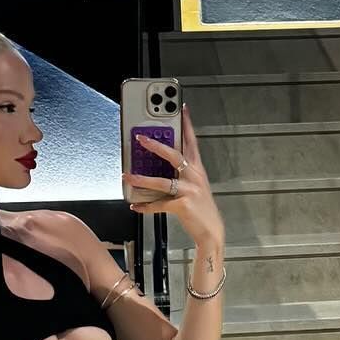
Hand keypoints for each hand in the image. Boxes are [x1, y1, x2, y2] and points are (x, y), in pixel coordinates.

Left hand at [122, 102, 224, 247]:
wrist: (211, 232)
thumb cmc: (201, 208)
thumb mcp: (194, 186)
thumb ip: (179, 174)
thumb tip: (156, 166)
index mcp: (197, 169)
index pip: (191, 141)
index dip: (186, 124)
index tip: (181, 108)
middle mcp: (194, 177)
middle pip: (174, 155)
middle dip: (156, 145)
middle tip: (141, 138)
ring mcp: (189, 191)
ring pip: (162, 181)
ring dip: (142, 179)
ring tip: (128, 175)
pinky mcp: (183, 206)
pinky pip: (159, 204)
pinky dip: (145, 206)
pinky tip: (135, 206)